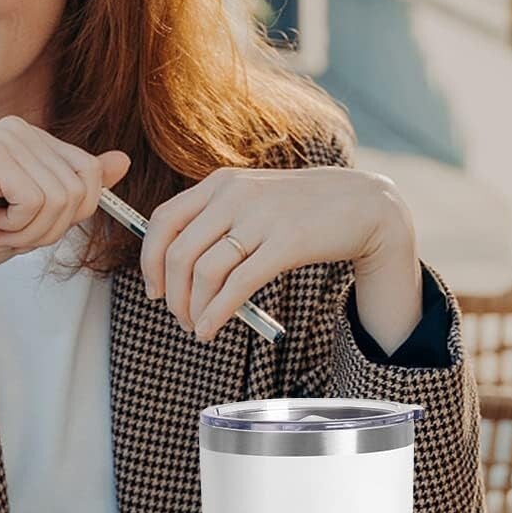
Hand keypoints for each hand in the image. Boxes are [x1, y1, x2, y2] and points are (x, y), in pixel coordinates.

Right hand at [0, 117, 129, 342]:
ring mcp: (6, 137)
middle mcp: (21, 128)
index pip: (91, 175)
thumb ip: (80, 187)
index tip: (30, 223)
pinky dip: (17, 226)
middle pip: (80, 188)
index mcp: (35, 138)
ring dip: (32, 231)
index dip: (71, 215)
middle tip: (11, 229)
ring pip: (60, 198)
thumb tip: (124, 160)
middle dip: (51, 227)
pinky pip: (36, 201)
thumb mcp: (41, 215)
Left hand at [139, 166, 419, 347]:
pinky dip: (216, 313)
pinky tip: (210, 329)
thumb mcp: (252, 202)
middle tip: (178, 317)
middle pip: (178, 252)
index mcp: (220, 184)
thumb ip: (215, 224)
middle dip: (172, 294)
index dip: (149, 260)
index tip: (154, 290)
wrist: (362, 204)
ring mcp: (261, 217)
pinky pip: (238, 285)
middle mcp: (234, 194)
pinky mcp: (286, 242)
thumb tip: (174, 272)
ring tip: (197, 327)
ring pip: (205, 271)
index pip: (163, 220)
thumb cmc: (299, 211)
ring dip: (193, 308)